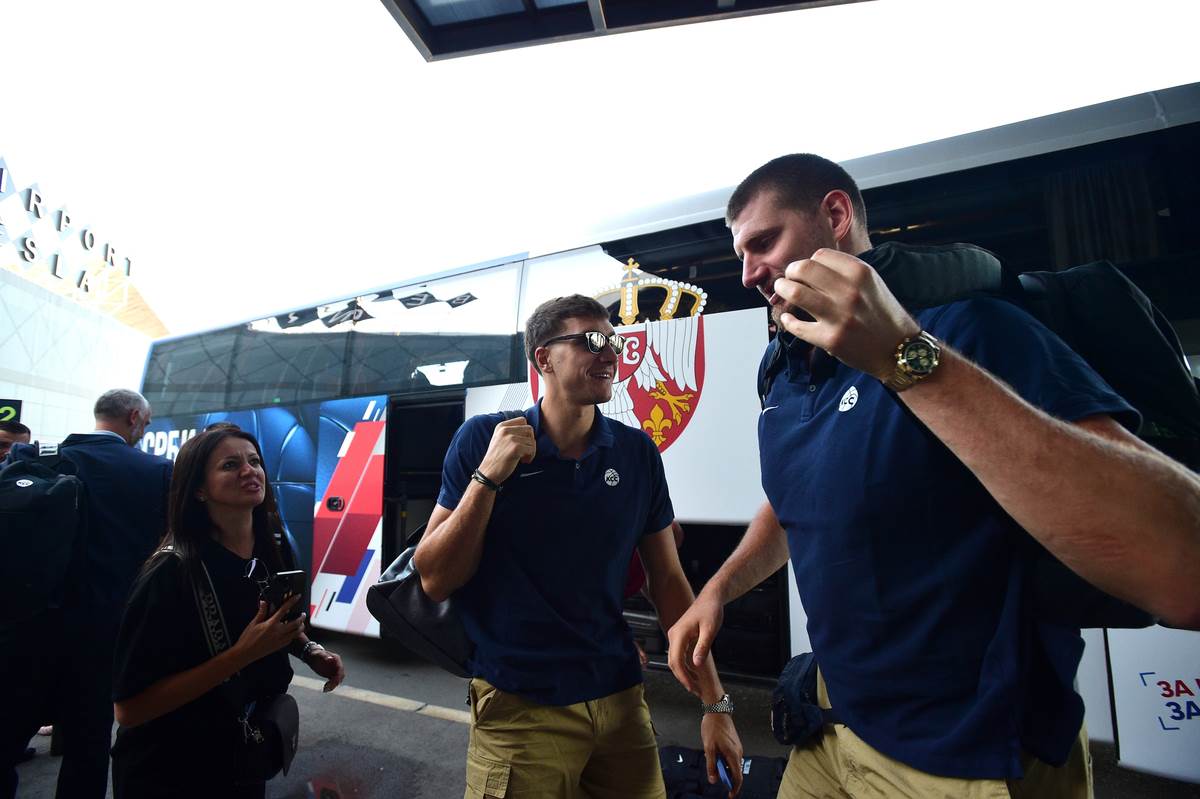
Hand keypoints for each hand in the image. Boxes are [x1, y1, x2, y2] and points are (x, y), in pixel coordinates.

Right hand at [232, 596, 304, 667]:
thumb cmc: (248, 638)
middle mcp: (278, 632)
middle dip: (301, 617)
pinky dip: (294, 635)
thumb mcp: (254, 623)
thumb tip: (264, 603)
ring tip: (301, 624)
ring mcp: (280, 640)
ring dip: (301, 627)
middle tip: (303, 614)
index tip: (297, 596)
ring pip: (296, 633)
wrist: (245, 653)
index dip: (292, 601)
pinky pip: (291, 639)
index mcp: (271, 624)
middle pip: (296, 623)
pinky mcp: (279, 646)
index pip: (284, 609)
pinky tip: (293, 633)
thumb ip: (261, 612)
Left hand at [305, 647, 344, 692]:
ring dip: (333, 685)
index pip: (340, 668)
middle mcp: (337, 665)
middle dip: (336, 682)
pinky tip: (325, 689)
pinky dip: (330, 686)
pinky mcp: (331, 675)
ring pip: (338, 680)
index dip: (339, 674)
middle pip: (340, 675)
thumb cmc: (316, 654)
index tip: (335, 680)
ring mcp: (335, 670)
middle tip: (329, 687)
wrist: (312, 657)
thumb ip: (325, 656)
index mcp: (336, 659)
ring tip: (325, 689)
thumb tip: (330, 659)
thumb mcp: (319, 655)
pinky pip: (333, 682)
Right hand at [477, 417, 535, 482]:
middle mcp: (505, 429)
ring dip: (531, 451)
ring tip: (522, 458)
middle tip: (524, 451)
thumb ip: (512, 432)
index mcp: (501, 426)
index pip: (522, 420)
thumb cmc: (496, 459)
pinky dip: (530, 456)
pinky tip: (523, 461)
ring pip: (531, 440)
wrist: (488, 472)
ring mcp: (510, 438)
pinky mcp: (515, 447)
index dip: (526, 432)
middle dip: (530, 441)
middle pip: (529, 429)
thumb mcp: (500, 439)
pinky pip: (531, 449)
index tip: (522, 442)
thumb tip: (530, 431)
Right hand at [666, 593, 723, 695]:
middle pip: (673, 662)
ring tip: (696, 685)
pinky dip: (685, 666)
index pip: (676, 661)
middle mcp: (673, 635)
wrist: (710, 598)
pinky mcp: (679, 636)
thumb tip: (696, 665)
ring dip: (683, 673)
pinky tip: (694, 672)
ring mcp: (675, 636)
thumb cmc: (711, 611)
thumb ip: (702, 647)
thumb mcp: (710, 630)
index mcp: (679, 634)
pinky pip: (678, 655)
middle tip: (695, 691)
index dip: (683, 677)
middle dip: (683, 678)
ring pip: (674, 660)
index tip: (692, 688)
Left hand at [701, 713, 742, 797]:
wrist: (717, 711)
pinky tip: (716, 756)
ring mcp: (737, 747)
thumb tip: (713, 779)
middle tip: (716, 777)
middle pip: (736, 772)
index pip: (737, 777)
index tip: (730, 795)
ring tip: (713, 763)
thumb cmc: (713, 727)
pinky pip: (731, 757)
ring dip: (725, 768)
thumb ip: (711, 765)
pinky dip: (725, 761)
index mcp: (733, 755)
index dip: (734, 788)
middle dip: (727, 778)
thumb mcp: (709, 748)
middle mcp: (738, 752)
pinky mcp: (734, 744)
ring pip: (733, 764)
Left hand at [774, 248, 919, 379]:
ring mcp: (839, 316)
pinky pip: (797, 326)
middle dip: (790, 272)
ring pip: (796, 293)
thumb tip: (809, 265)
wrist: (898, 348)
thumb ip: (844, 271)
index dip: (808, 262)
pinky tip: (788, 319)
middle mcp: (850, 291)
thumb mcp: (871, 282)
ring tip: (781, 292)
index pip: (820, 255)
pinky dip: (788, 321)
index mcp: (860, 272)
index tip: (804, 271)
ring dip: (782, 291)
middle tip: (787, 279)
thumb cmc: (881, 313)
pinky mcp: (830, 339)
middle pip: (803, 269)